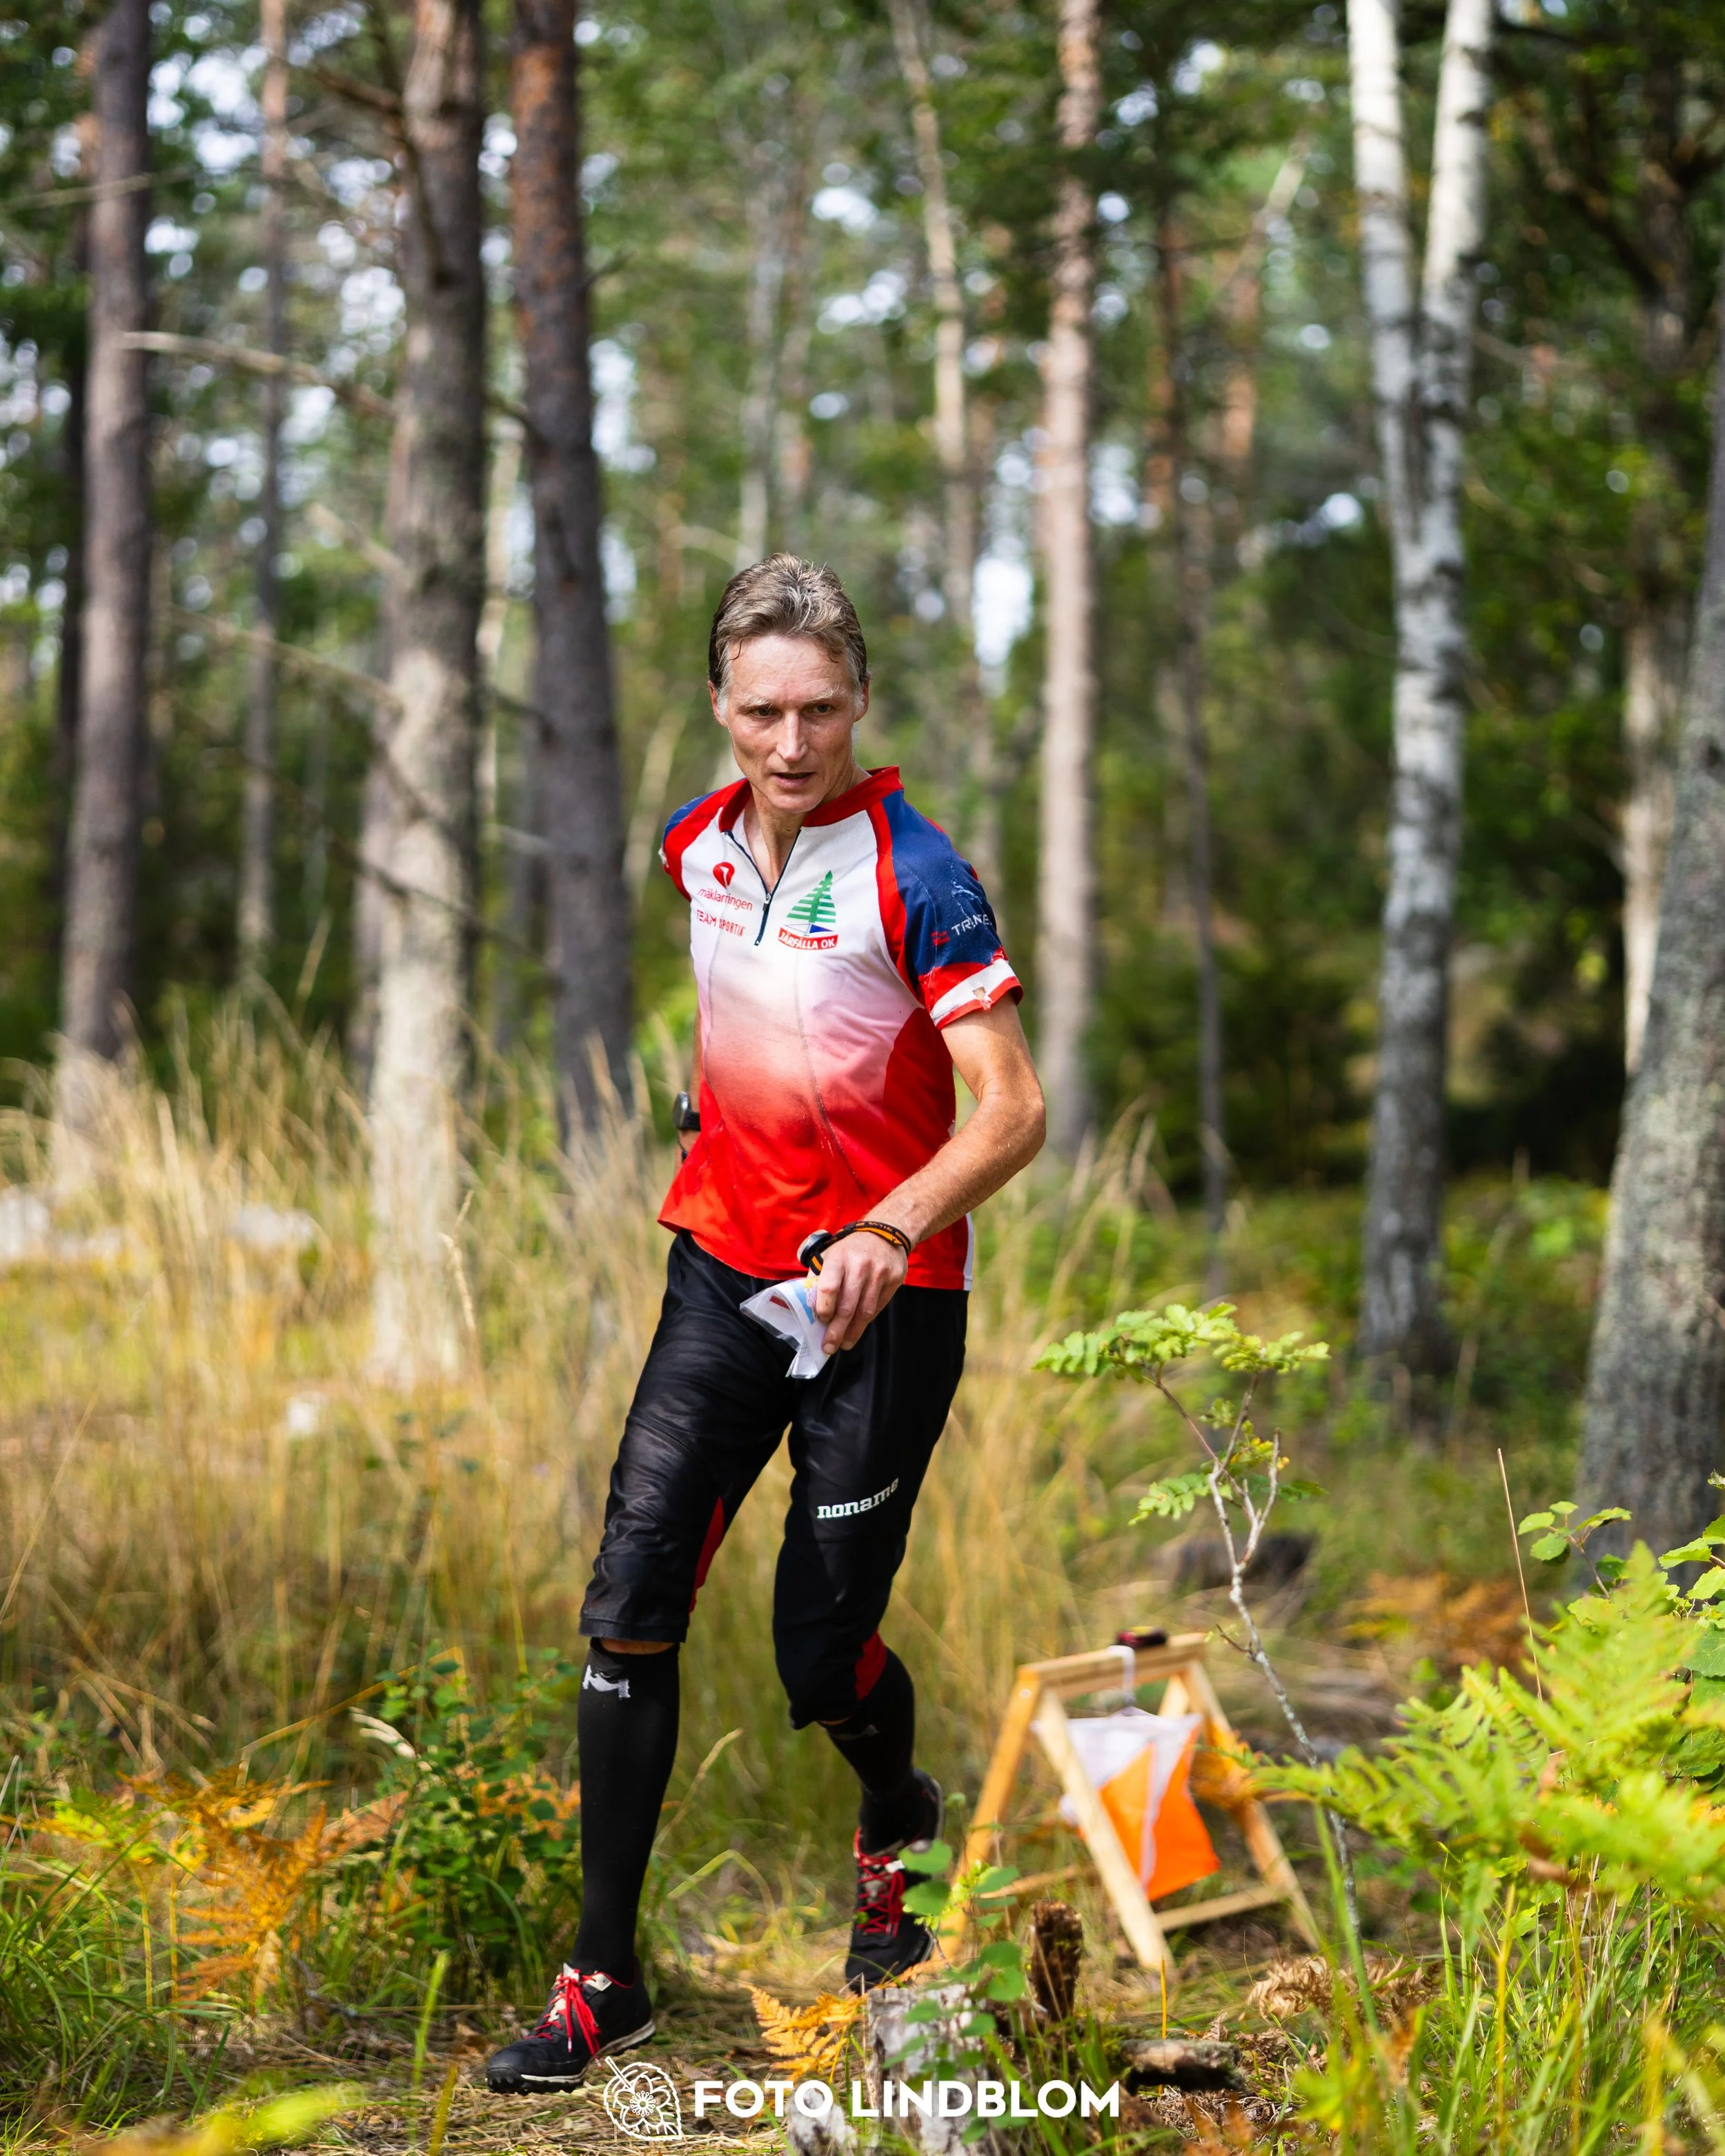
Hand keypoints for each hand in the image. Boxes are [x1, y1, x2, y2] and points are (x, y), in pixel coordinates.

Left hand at [812, 1232, 909, 1351]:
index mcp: (838, 1258)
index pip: (829, 1287)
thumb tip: (808, 1306)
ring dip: (853, 1331)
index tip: (820, 1320)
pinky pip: (878, 1307)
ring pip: (865, 1311)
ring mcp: (879, 1274)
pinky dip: (866, 1321)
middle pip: (847, 1306)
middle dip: (836, 1331)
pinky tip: (858, 1328)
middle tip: (829, 1346)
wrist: (885, 1232)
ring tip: (844, 1344)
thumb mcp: (830, 1254)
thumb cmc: (851, 1248)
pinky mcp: (893, 1280)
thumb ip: (819, 1276)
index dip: (823, 1308)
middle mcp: (859, 1266)